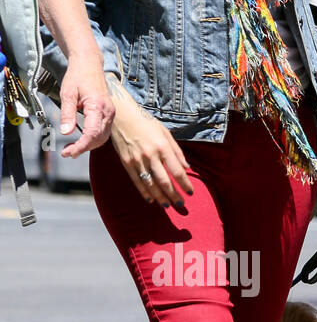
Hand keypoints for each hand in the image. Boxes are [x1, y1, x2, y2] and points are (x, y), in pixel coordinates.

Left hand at [58, 53, 113, 156]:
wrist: (89, 65)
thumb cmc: (77, 77)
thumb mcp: (67, 94)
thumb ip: (67, 114)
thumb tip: (66, 133)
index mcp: (97, 106)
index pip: (92, 133)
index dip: (81, 146)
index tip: (69, 153)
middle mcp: (108, 112)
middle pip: (98, 138)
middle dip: (83, 148)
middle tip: (67, 152)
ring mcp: (111, 114)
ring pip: (102, 138)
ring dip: (88, 145)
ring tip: (72, 148)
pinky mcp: (109, 115)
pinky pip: (103, 132)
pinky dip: (93, 139)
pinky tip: (81, 140)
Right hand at [108, 83, 192, 205]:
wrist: (121, 116)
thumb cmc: (147, 123)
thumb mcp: (166, 133)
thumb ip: (177, 152)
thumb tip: (187, 168)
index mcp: (163, 147)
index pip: (177, 172)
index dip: (185, 184)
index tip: (190, 193)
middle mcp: (150, 155)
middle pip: (164, 181)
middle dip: (174, 195)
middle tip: (181, 204)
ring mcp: (137, 160)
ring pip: (150, 184)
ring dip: (160, 197)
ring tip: (168, 205)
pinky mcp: (126, 162)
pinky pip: (136, 181)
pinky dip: (144, 192)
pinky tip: (151, 200)